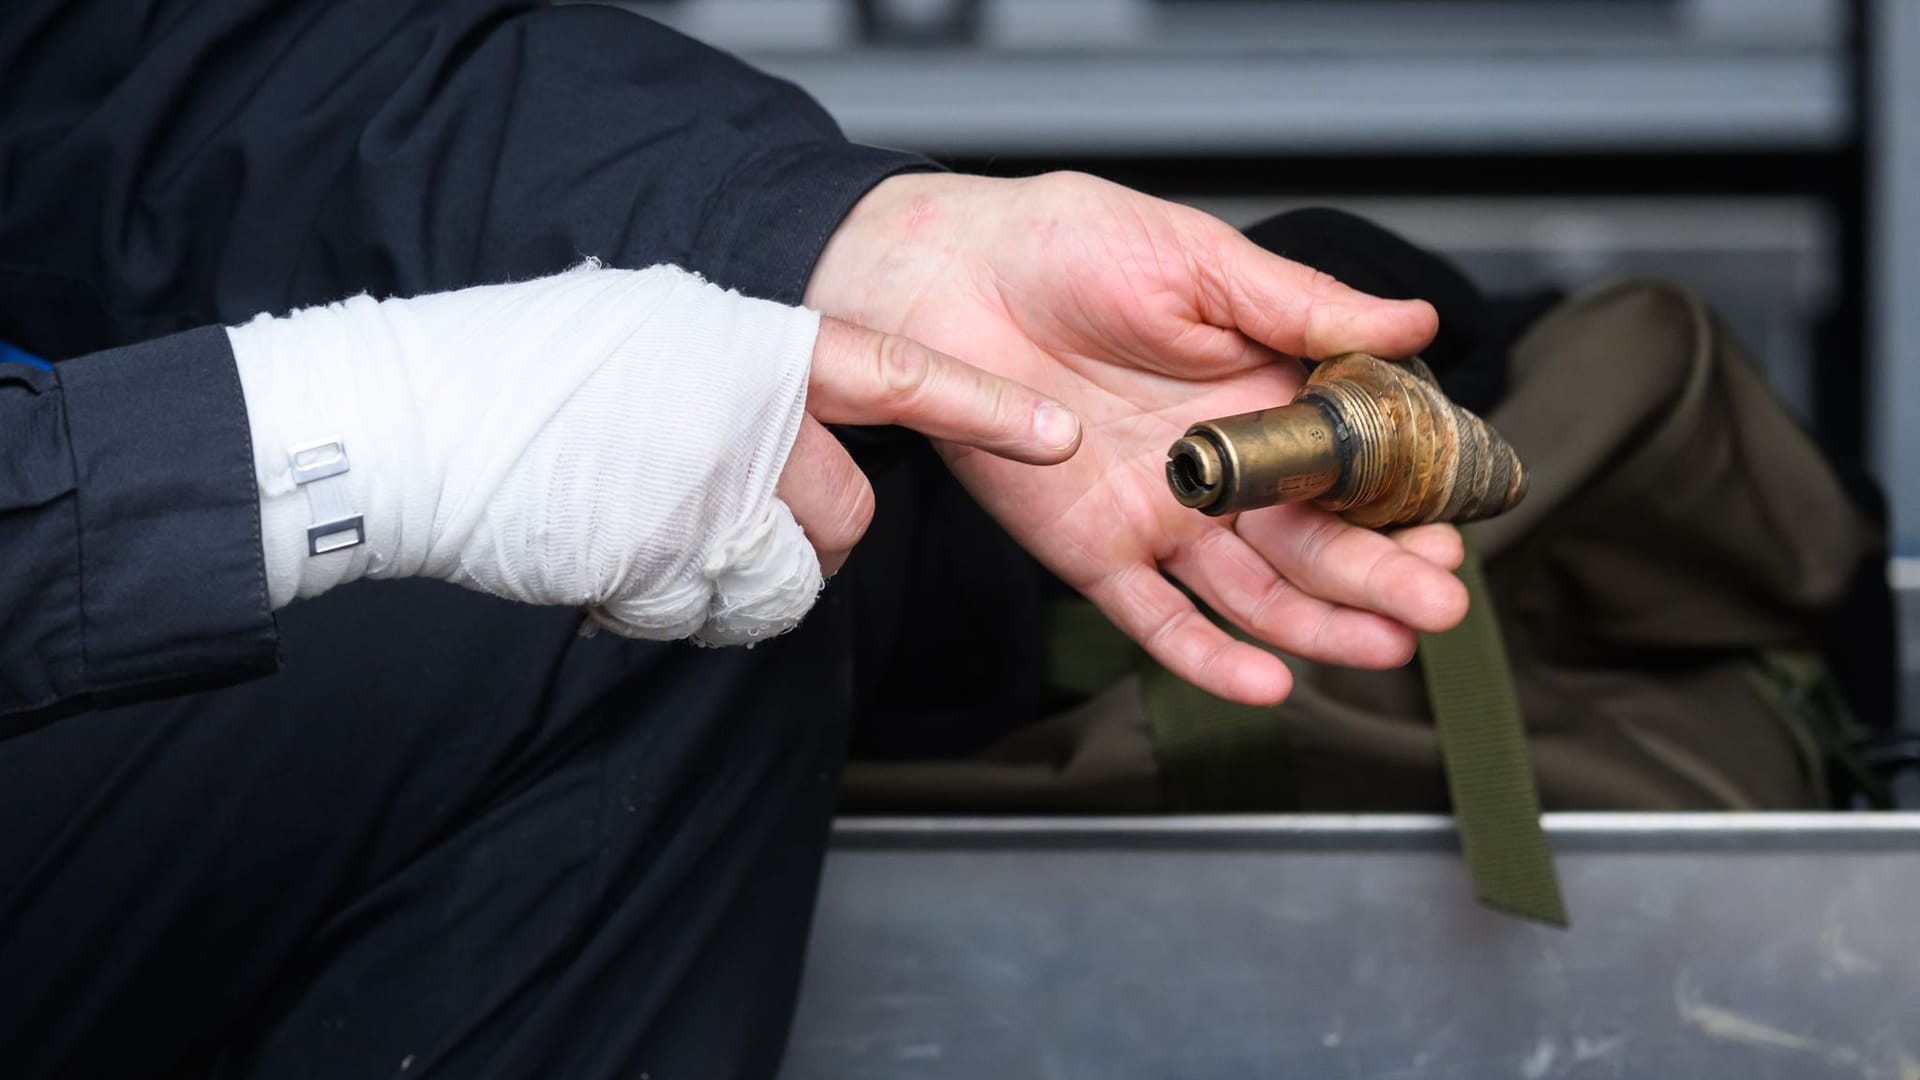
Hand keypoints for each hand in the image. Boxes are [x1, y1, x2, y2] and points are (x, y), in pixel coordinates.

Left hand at [806, 172, 1468, 704]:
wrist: (947, 272)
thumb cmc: (1066, 245)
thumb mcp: (1199, 260)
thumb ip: (1303, 306)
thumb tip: (1415, 324)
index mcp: (1263, 392)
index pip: (1356, 463)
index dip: (1406, 497)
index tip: (1450, 524)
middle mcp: (1226, 466)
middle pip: (1318, 541)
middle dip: (1384, 575)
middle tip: (1439, 603)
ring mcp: (1164, 516)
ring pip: (1255, 592)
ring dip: (1322, 626)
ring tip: (1386, 646)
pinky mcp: (1095, 552)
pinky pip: (1157, 620)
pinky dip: (1208, 657)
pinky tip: (1268, 681)